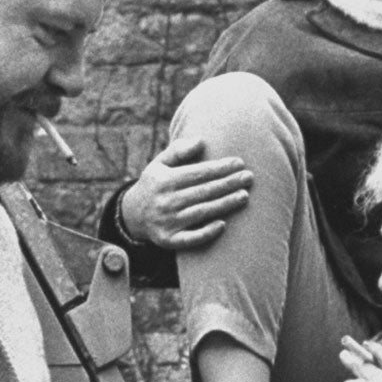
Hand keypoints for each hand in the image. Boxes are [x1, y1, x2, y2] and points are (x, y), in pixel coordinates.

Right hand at [119, 137, 251, 250]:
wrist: (133, 215)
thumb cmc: (155, 185)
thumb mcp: (159, 164)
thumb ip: (178, 150)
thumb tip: (201, 141)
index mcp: (165, 180)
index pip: (198, 173)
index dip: (220, 168)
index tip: (239, 163)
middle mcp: (166, 201)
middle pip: (203, 191)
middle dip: (228, 183)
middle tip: (249, 177)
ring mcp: (168, 222)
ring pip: (201, 212)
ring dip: (224, 204)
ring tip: (244, 196)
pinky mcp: (169, 240)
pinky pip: (190, 238)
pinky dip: (206, 232)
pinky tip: (222, 224)